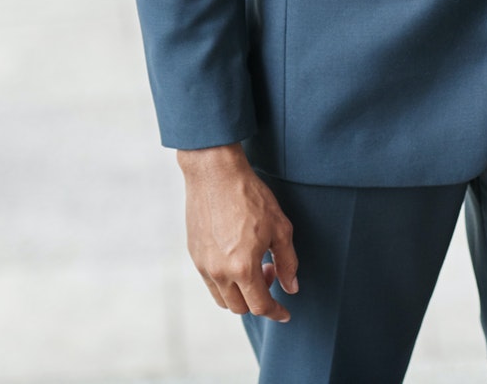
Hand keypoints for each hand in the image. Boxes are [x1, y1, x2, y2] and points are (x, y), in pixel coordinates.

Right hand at [178, 143, 298, 321]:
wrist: (214, 173)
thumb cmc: (250, 196)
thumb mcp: (280, 228)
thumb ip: (288, 262)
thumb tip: (291, 287)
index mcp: (242, 267)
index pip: (260, 305)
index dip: (276, 312)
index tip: (285, 313)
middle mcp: (219, 271)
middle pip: (240, 307)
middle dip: (259, 299)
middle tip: (270, 272)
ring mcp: (203, 265)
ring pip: (223, 299)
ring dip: (241, 294)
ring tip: (254, 266)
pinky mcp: (194, 255)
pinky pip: (210, 282)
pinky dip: (226, 282)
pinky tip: (237, 258)